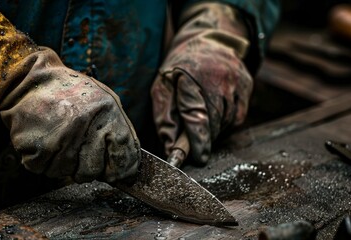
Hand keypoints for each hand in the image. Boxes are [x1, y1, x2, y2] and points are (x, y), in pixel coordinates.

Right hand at [0, 7, 139, 183]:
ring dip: (65, 163)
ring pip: (68, 173)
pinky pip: (45, 170)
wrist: (29, 80)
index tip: (118, 173)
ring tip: (60, 138)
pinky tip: (45, 140)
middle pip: (94, 171)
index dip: (122, 169)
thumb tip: (130, 163)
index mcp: (105, 112)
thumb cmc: (70, 91)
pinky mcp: (36, 149)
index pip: (124, 155)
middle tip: (80, 148)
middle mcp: (83, 126)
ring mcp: (58, 139)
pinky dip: (45, 161)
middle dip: (90, 167)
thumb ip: (120, 128)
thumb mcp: (105, 99)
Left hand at [151, 3, 252, 166]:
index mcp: (189, 77)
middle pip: (215, 121)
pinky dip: (227, 122)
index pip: (196, 115)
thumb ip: (164, 118)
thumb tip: (171, 149)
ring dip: (215, 130)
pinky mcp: (247, 84)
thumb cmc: (179, 67)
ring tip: (203, 122)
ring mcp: (235, 80)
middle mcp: (216, 78)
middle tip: (196, 146)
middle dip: (205, 138)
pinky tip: (216, 114)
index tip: (197, 158)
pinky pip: (238, 115)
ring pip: (228, 121)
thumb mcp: (161, 87)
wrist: (207, 39)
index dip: (197, 140)